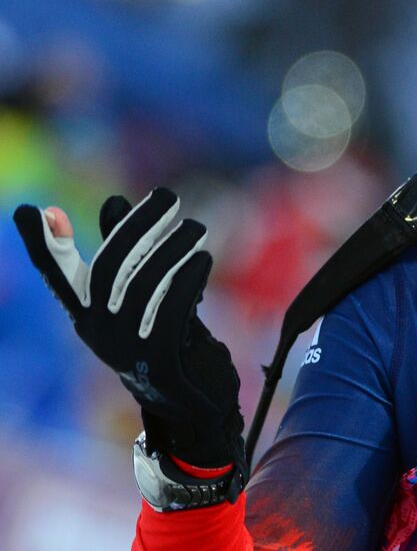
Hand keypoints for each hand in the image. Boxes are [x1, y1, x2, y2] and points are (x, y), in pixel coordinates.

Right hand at [13, 188, 244, 468]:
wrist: (196, 405)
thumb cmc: (171, 340)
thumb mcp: (148, 295)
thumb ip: (131, 252)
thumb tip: (112, 200)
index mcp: (87, 315)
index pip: (56, 276)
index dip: (43, 245)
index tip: (26, 209)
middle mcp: (98, 332)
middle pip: (108, 268)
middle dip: (137, 226)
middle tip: (168, 197)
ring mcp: (126, 350)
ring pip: (143, 286)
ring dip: (172, 248)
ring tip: (195, 226)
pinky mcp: (160, 362)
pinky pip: (170, 311)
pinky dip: (187, 279)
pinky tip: (203, 259)